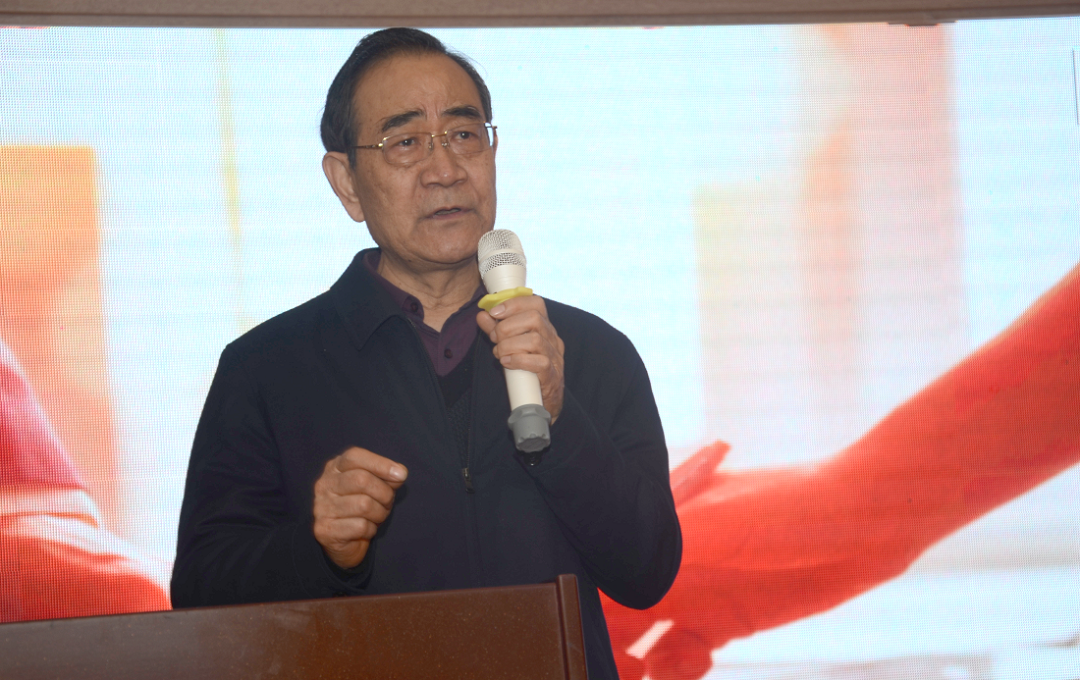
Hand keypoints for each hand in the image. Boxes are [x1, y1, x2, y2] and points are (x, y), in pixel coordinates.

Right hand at [312, 446, 406, 568]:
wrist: (345, 543)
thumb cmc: (363, 509)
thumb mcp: (375, 487)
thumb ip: (385, 477)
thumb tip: (399, 473)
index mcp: (335, 468)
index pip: (354, 456)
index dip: (380, 464)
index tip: (401, 475)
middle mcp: (324, 485)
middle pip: (361, 480)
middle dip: (384, 493)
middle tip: (388, 503)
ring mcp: (321, 507)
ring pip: (364, 505)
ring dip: (380, 513)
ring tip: (377, 516)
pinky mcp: (325, 530)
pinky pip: (360, 526)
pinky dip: (371, 529)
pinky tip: (366, 529)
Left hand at [476, 295, 564, 421]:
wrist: (545, 401)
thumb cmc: (527, 370)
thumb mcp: (510, 346)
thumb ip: (497, 330)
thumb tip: (482, 315)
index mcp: (544, 328)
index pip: (536, 303)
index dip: (514, 304)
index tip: (494, 313)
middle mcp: (552, 339)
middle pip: (534, 318)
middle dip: (507, 326)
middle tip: (494, 338)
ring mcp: (555, 356)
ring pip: (535, 340)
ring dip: (509, 345)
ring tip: (499, 353)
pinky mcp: (552, 374)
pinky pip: (539, 362)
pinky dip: (518, 360)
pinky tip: (506, 362)